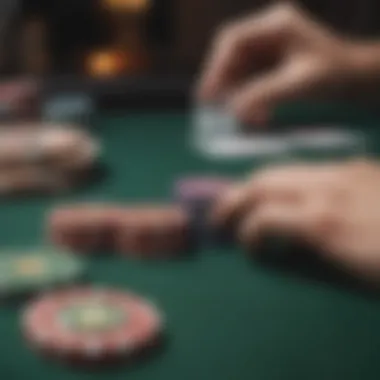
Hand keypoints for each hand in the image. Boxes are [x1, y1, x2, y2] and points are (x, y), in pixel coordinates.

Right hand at [197, 3, 355, 124]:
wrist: (351, 78)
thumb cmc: (332, 75)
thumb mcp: (299, 83)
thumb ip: (265, 94)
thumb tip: (234, 111)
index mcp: (276, 25)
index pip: (234, 40)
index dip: (216, 67)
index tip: (208, 93)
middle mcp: (267, 31)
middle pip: (231, 54)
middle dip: (222, 82)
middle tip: (212, 107)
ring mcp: (267, 46)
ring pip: (237, 68)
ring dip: (234, 93)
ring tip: (237, 117)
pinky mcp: (268, 62)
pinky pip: (247, 78)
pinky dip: (245, 96)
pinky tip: (252, 115)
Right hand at [212, 160, 379, 280]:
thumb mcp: (347, 277)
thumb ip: (302, 262)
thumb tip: (267, 253)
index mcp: (322, 223)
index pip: (263, 218)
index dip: (246, 236)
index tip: (247, 251)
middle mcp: (326, 190)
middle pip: (263, 181)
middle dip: (234, 199)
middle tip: (221, 218)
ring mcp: (342, 173)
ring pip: (281, 169)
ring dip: (254, 185)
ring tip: (243, 201)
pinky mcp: (357, 168)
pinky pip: (308, 168)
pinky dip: (286, 181)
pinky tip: (288, 193)